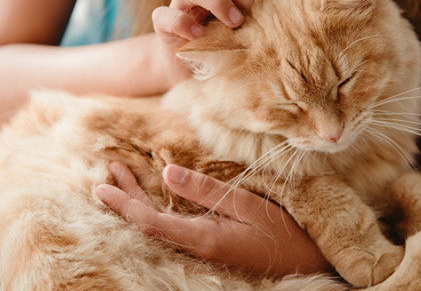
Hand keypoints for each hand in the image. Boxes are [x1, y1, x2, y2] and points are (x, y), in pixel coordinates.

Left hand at [96, 161, 327, 276]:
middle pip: (150, 225)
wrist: (304, 261)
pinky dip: (156, 211)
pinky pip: (173, 229)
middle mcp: (197, 247)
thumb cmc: (282, 232)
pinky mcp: (210, 246)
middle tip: (106, 176)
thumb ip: (206, 190)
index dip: (125, 204)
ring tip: (122, 182)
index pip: (151, 222)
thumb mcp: (246, 205)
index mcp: (203, 237)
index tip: (103, 186)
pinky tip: (153, 201)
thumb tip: (167, 172)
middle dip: (126, 200)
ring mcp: (203, 250)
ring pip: (160, 227)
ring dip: (139, 203)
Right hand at [152, 0, 287, 87]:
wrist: (198, 73)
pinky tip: (201, 35)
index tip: (269, 7)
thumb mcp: (251, 23)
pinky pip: (165, 15)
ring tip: (234, 23)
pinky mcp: (163, 27)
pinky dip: (183, 23)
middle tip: (252, 18)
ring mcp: (179, 4)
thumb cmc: (230, 45)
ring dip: (215, 0)